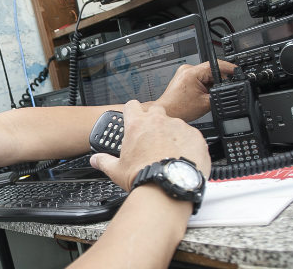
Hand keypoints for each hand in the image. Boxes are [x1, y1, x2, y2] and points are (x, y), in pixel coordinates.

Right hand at [90, 100, 210, 190]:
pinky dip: (188, 145)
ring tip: (170, 154)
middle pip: (156, 111)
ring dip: (172, 135)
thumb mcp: (117, 170)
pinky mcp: (196, 136)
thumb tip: (96, 160)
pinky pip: (191, 136)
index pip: (132, 106)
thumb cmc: (144, 177)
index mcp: (137, 125)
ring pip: (175, 124)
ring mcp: (179, 127)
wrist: (169, 187)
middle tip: (152, 139)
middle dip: (154, 121)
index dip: (132, 112)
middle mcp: (158, 121)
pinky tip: (183, 158)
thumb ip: (104, 161)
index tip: (133, 120)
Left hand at [150, 60, 236, 121]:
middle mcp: (187, 69)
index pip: (215, 65)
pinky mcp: (185, 77)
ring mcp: (185, 72)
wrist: (168, 112)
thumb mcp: (206, 103)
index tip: (237, 70)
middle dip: (217, 81)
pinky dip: (204, 85)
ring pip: (206, 75)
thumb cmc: (180, 109)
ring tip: (204, 96)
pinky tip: (200, 95)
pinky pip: (200, 78)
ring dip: (210, 84)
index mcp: (192, 72)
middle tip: (215, 93)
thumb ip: (219, 94)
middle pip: (211, 70)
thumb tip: (228, 88)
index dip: (228, 68)